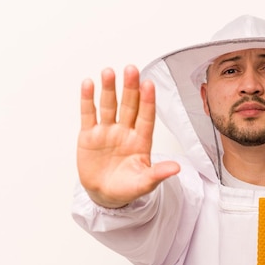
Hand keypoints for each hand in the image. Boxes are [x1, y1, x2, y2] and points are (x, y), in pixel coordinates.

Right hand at [78, 65, 179, 207]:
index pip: (146, 117)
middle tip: (131, 70)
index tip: (148, 85)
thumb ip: (158, 174)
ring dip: (108, 89)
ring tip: (109, 72)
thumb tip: (176, 168)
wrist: (104, 195)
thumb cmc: (127, 188)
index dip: (147, 101)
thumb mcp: (144, 183)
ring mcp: (107, 131)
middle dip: (130, 88)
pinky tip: (89, 84)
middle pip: (128, 106)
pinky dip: (88, 99)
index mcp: (141, 141)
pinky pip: (89, 114)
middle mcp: (125, 132)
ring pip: (109, 105)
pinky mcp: (89, 135)